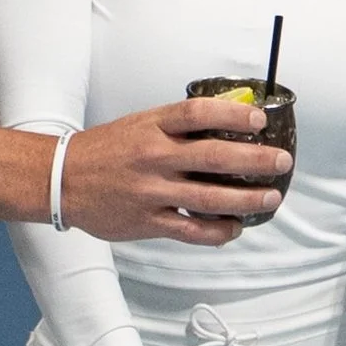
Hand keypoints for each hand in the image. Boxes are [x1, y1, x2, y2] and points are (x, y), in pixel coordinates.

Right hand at [58, 100, 292, 245]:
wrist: (63, 180)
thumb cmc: (108, 149)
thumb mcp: (141, 122)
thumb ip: (180, 125)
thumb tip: (229, 122)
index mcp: (153, 126)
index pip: (197, 113)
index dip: (232, 115)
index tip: (259, 120)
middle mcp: (153, 157)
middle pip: (213, 157)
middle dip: (254, 161)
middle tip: (282, 162)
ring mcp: (150, 191)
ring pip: (208, 198)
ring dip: (246, 199)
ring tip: (271, 197)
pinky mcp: (147, 221)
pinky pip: (190, 230)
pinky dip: (217, 231)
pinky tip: (234, 228)